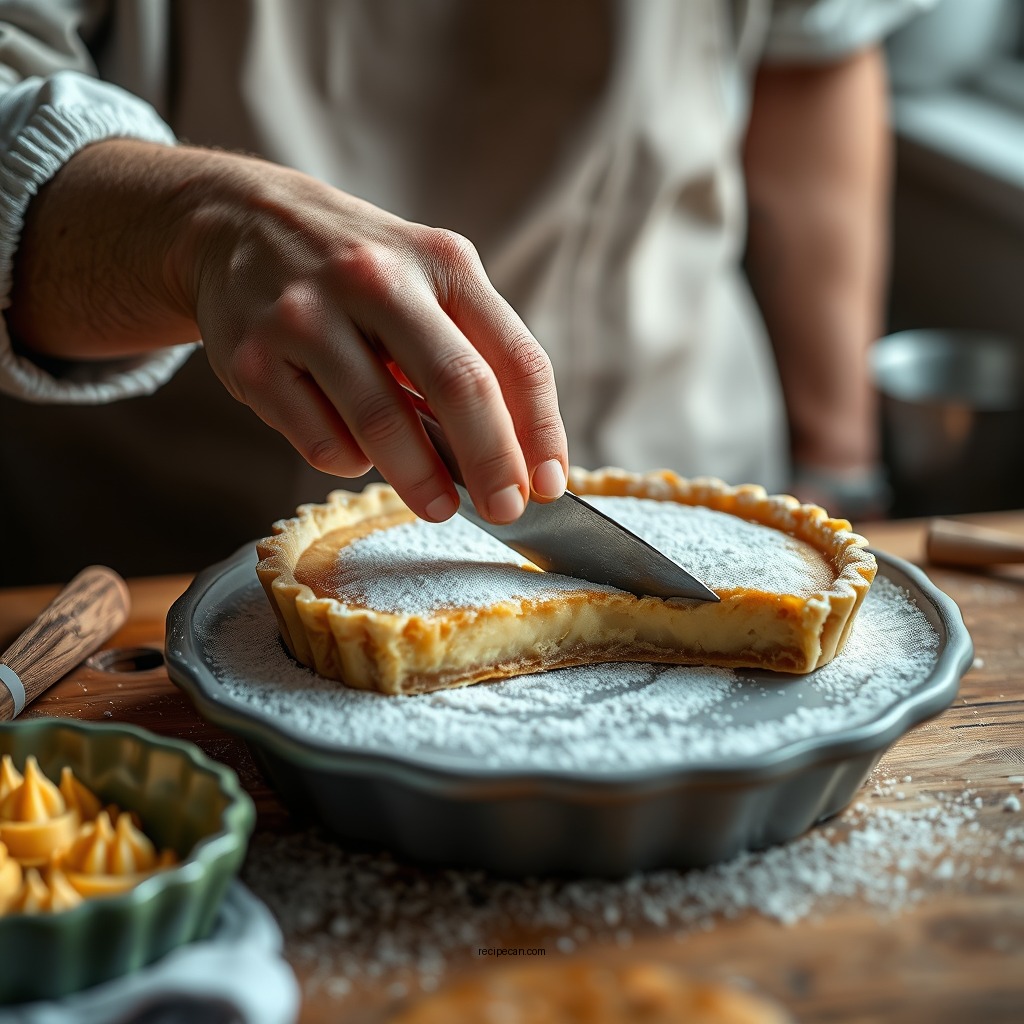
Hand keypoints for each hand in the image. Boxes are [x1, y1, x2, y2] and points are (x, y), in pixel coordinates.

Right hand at [11, 141, 567, 523]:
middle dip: (491, 462)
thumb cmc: (357, 271)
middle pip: (456, 385)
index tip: (550, 484)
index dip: (541, 430)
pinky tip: (351, 444)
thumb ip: (473, 350)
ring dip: (420, 479)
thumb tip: (516, 456)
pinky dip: (349, 460)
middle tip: (506, 510)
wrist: (236, 222)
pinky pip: (321, 440)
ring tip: (439, 506)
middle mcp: (375, 278)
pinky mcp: (251, 357)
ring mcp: (306, 315)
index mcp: (439, 261)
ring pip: (381, 422)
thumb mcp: (426, 279)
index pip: (515, 356)